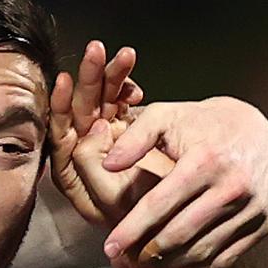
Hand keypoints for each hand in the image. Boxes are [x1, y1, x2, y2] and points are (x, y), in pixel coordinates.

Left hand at [50, 40, 161, 226]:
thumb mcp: (115, 197)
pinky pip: (127, 107)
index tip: (63, 80)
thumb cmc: (152, 218)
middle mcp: (93, 158)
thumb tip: (88, 131)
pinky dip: (130, 92)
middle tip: (95, 49)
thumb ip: (90, 167)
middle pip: (84, 112)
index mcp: (77, 173)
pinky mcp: (135, 136)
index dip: (60, 107)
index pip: (62, 134)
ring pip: (106, 104)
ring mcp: (114, 144)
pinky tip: (136, 85)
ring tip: (123, 53)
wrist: (206, 214)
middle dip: (90, 79)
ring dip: (112, 78)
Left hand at [101, 97, 267, 267]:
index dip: (131, 229)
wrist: (258, 132)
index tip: (110, 246)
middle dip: (144, 253)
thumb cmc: (203, 124)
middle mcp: (233, 187)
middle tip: (121, 262)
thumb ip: (134, 137)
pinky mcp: (262, 226)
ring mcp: (252, 209)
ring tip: (139, 267)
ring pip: (200, 251)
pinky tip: (170, 267)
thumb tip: (107, 164)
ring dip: (165, 266)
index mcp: (206, 160)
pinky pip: (222, 259)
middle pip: (179, 233)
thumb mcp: (166, 116)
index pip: (159, 204)